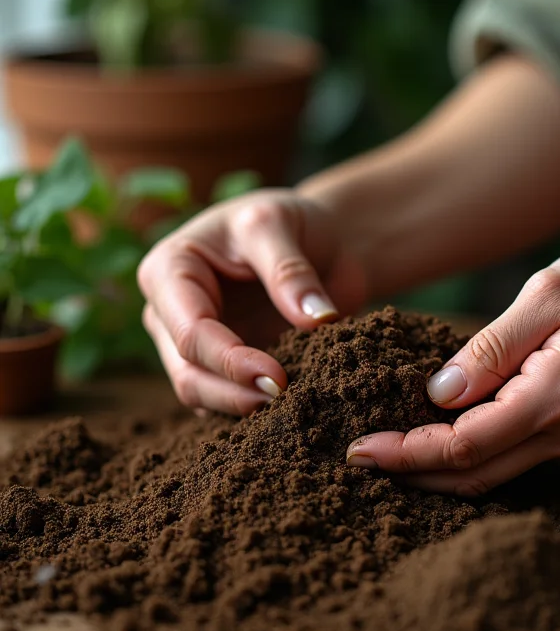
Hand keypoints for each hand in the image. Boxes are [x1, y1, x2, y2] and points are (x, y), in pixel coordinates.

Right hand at [138, 190, 366, 414]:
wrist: (318, 238)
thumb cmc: (289, 221)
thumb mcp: (280, 225)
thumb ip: (290, 271)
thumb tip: (314, 319)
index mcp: (169, 270)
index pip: (190, 332)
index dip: (231, 362)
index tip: (279, 378)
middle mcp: (170, 313)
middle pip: (188, 373)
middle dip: (234, 393)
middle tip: (286, 401)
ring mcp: (192, 344)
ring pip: (202, 395)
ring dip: (243, 406)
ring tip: (291, 408)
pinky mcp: (221, 365)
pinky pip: (226, 399)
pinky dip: (253, 407)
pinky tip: (288, 409)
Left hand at [347, 238, 559, 494]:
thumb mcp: (552, 291)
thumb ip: (493, 346)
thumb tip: (439, 392)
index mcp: (556, 395)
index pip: (464, 444)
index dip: (406, 452)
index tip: (359, 449)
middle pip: (473, 475)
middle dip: (411, 472)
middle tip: (358, 459)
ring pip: (491, 476)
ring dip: (435, 472)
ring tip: (386, 455)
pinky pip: (512, 460)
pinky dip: (467, 459)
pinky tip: (435, 442)